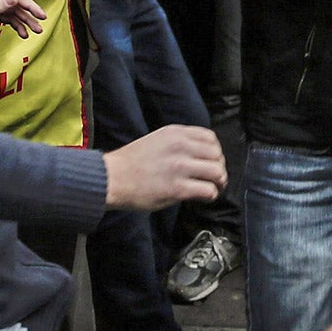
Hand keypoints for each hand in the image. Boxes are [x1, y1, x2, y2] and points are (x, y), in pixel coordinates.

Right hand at [103, 125, 225, 210]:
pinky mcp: (177, 188)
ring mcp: (180, 167)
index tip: (211, 162)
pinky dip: (211, 195)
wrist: (112, 178)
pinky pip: (208, 190)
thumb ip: (179, 143)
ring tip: (212, 188)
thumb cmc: (132, 162)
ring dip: (218, 182)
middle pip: (217, 155)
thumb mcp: (157, 140)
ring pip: (217, 172)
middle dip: (219, 167)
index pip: (210, 138)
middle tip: (214, 178)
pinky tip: (204, 197)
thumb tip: (200, 155)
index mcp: (176, 133)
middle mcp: (180, 147)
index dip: (215, 152)